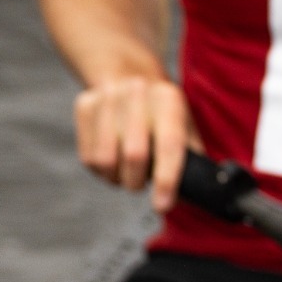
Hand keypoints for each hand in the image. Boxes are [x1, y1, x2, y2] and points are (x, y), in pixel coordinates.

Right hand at [74, 75, 195, 211]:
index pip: (169, 143)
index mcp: (168, 98)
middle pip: (134, 155)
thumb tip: (196, 194)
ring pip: (106, 161)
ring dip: (116, 177)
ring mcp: (107, 96)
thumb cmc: (162, 114)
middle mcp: (137, 91)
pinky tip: (111, 158)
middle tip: (140, 184)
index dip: (166, 179)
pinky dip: (101, 170)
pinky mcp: (85, 105)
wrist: (128, 75)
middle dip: (137, 181)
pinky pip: (88, 157)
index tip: (162, 205)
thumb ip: (191, 160)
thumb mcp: (184, 127)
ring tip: (125, 170)